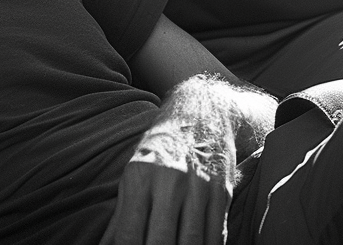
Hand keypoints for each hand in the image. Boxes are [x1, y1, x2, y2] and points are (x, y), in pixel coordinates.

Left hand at [101, 134, 233, 244]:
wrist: (202, 111)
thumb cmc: (160, 147)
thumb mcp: (132, 173)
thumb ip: (120, 217)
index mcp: (140, 176)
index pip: (129, 235)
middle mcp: (170, 181)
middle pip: (161, 243)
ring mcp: (199, 188)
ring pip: (192, 244)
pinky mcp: (222, 194)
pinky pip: (215, 237)